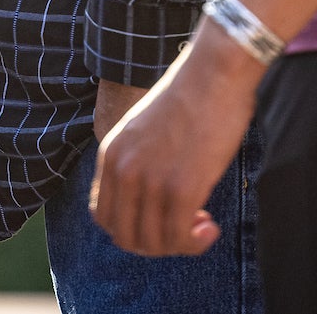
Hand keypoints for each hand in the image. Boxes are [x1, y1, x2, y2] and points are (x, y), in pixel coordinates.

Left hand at [92, 25, 260, 255]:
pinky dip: (196, 242)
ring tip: (203, 225)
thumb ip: (139, 161)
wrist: (214, 72)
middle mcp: (124, 170)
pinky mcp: (182, 188)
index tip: (159, 220)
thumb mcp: (144, 129)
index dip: (131, 229)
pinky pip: (180, 236)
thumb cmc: (190, 96)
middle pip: (126, 237)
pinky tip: (211, 226)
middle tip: (184, 229)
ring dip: (180, 245)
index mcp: (111, 154)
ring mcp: (151, 181)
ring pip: (153, 243)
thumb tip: (152, 199)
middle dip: (156, 244)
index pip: (103, 216)